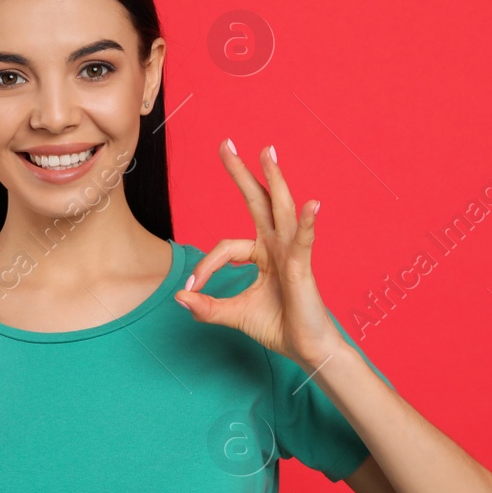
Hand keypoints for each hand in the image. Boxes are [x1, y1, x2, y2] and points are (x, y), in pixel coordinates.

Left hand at [174, 139, 339, 367]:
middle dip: (241, 173)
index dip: (205, 267)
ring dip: (274, 179)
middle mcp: (276, 246)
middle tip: (226, 143)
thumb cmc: (278, 326)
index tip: (192, 289)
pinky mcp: (302, 267)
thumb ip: (207, 307)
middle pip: (257, 201)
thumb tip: (180, 297)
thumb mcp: (234, 315)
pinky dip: (306, 223)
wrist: (307, 349)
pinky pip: (303, 241)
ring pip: (280, 209)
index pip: (225, 248)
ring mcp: (290, 253)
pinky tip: (312, 205)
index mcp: (261, 253)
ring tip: (267, 152)